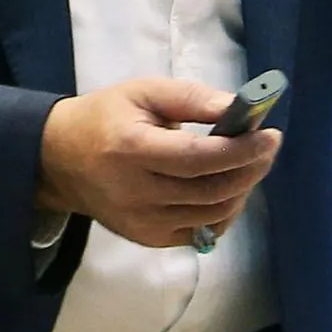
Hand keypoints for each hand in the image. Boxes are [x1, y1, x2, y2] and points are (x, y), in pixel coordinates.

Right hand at [36, 78, 280, 247]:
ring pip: (211, 215)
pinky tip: (229, 188)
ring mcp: (142, 223)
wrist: (60, 161)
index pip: (198, 158)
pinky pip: (200, 233)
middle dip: (250, 169)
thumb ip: (193, 98)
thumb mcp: (145, 92)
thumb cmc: (106, 117)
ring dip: (242, 190)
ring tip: (252, 164)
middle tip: (268, 147)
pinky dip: (223, 212)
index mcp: (132, 150)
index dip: (240, 150)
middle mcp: (136, 194)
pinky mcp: (147, 240)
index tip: (271, 135)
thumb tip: (239, 109)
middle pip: (211, 191)